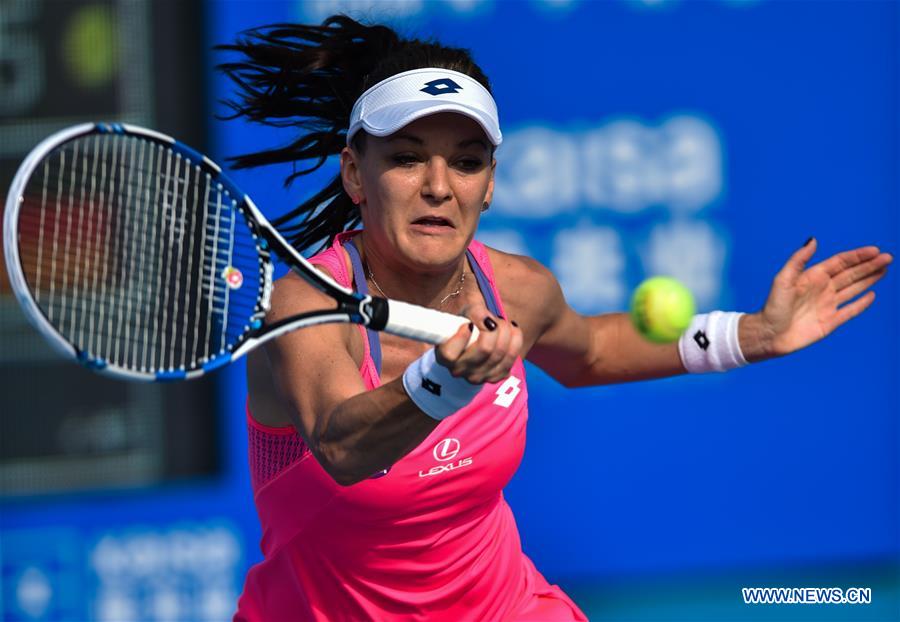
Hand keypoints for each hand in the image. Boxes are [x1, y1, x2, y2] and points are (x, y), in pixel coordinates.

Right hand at [435, 302, 522, 383]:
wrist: (475, 336)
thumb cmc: (467, 321)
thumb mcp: (466, 310)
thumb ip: (474, 312)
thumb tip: (487, 319)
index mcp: (444, 356)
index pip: (450, 354)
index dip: (461, 337)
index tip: (468, 324)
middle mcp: (459, 370)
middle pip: (484, 349)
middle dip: (494, 327)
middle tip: (492, 319)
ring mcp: (477, 377)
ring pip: (500, 353)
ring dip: (506, 331)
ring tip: (502, 323)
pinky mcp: (494, 378)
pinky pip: (511, 359)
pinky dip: (515, 340)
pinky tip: (511, 331)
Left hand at [751, 238, 891, 357]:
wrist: (769, 334)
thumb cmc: (773, 306)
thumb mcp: (783, 279)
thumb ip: (798, 260)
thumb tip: (813, 239)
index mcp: (813, 276)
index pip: (840, 262)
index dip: (857, 256)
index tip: (875, 250)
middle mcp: (822, 289)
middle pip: (851, 274)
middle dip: (869, 265)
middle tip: (888, 258)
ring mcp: (827, 305)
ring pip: (853, 289)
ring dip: (869, 279)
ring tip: (885, 269)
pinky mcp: (830, 322)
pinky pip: (849, 311)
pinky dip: (861, 304)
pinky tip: (872, 295)